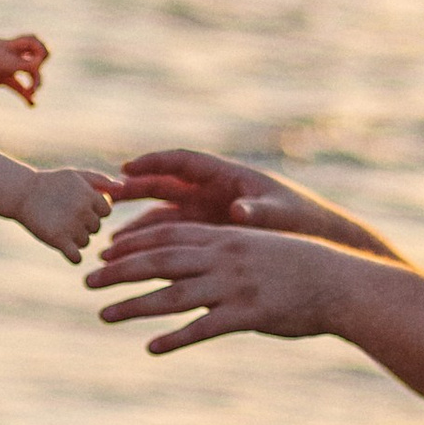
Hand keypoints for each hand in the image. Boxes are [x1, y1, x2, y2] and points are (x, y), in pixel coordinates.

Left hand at [0, 34, 48, 103]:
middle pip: (33, 52)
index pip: (32, 41)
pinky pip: (15, 84)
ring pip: (26, 71)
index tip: (35, 68)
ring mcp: (3, 66)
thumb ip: (18, 64)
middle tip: (36, 75)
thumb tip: (35, 66)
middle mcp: (8, 54)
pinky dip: (24, 93)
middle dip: (41, 62)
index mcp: (8, 46)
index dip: (41, 53)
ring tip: (33, 93)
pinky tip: (31, 104)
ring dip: (34, 81)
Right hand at [15, 166, 116, 259]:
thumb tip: (123, 187)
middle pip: (96, 227)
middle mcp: (83, 211)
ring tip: (59, 225)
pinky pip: (76, 257)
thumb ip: (101, 180)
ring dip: (75, 238)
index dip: (94, 210)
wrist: (22, 192)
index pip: (106, 211)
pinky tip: (63, 245)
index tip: (78, 206)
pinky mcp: (58, 240)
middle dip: (84, 223)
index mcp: (90, 196)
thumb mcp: (77, 175)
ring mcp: (71, 227)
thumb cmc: (52, 182)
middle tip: (65, 215)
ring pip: (85, 242)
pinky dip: (72, 255)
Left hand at [85, 224, 362, 351]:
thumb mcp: (256, 247)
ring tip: (104, 315)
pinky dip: (176, 338)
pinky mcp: (247, 314)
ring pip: (173, 296)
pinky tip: (152, 347)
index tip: (104, 251)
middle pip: (159, 262)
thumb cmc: (298, 266)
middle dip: (119, 271)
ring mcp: (233, 286)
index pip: (167, 235)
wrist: (339, 283)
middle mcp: (222, 257)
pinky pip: (204, 328)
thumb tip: (195, 255)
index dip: (132, 243)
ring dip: (134, 305)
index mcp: (223, 237)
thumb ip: (223, 250)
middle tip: (87, 279)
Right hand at [106, 148, 379, 249]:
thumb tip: (241, 210)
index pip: (183, 161)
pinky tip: (134, 263)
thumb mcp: (281, 216)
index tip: (127, 168)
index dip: (154, 162)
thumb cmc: (303, 223)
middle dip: (134, 191)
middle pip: (165, 184)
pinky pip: (175, 238)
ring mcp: (209, 214)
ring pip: (164, 216)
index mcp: (228, 177)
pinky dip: (154, 247)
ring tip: (111, 244)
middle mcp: (213, 192)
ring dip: (139, 227)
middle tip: (104, 198)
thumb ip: (259, 212)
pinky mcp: (211, 237)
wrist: (319, 245)